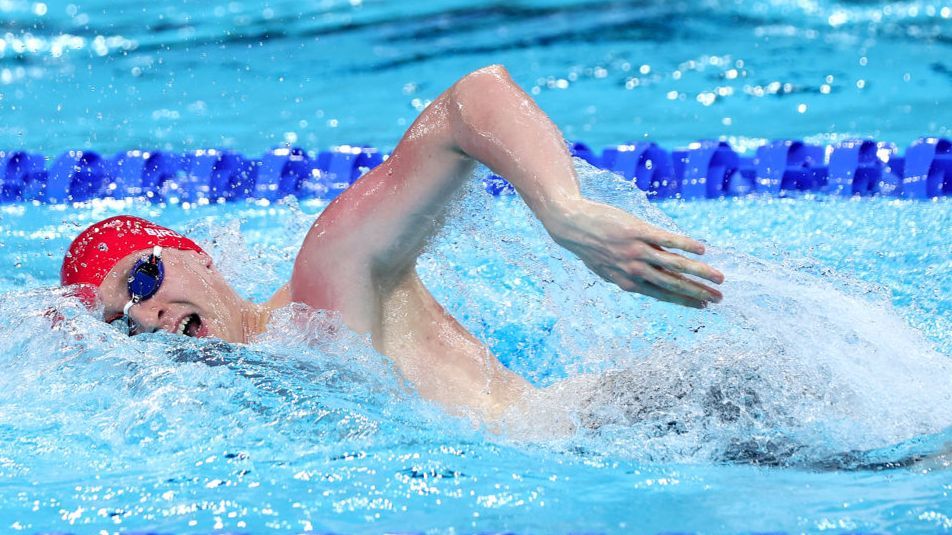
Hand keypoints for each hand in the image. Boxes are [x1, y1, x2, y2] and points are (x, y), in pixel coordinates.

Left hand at [547, 199, 723, 307]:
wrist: (572, 225)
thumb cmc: (591, 248)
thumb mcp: (608, 270)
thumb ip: (630, 277)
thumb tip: (651, 282)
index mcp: (628, 283)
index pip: (663, 295)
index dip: (685, 301)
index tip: (704, 307)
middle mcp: (634, 270)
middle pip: (673, 284)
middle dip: (698, 292)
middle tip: (719, 299)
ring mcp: (636, 251)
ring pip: (675, 264)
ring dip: (700, 272)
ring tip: (719, 278)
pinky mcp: (638, 231)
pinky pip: (666, 240)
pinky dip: (685, 245)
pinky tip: (701, 249)